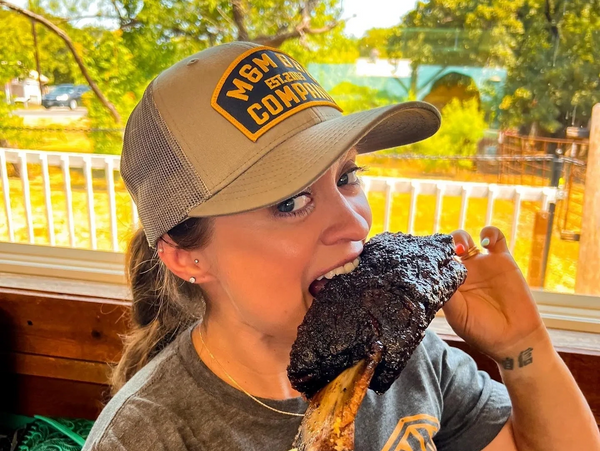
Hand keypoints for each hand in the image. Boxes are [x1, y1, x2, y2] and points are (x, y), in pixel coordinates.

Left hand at [443, 226, 545, 361]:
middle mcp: (462, 272)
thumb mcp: (458, 315)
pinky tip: (485, 243)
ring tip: (461, 248)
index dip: (430, 256)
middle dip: (442, 245)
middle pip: (446, 248)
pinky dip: (489, 233)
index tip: (428, 256)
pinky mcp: (502, 260)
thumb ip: (447, 295)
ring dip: (460, 237)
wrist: (514, 338)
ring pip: (466, 239)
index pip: (434, 262)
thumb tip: (434, 278)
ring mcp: (481, 264)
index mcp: (448, 283)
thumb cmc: (482, 331)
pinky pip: (495, 238)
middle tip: (446, 253)